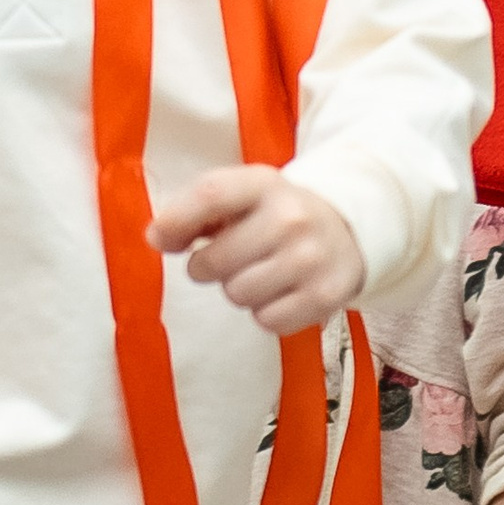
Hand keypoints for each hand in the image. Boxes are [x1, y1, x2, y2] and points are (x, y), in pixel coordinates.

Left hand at [148, 166, 364, 336]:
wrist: (347, 229)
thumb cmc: (276, 215)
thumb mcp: (241, 197)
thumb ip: (194, 212)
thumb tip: (156, 237)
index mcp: (264, 183)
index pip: (211, 194)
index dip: (177, 220)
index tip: (159, 238)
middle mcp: (291, 217)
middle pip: (215, 261)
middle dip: (209, 267)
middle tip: (229, 259)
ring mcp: (311, 257)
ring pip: (238, 295)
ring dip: (240, 290)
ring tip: (260, 272)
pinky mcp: (325, 295)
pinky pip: (267, 320)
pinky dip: (267, 312)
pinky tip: (282, 290)